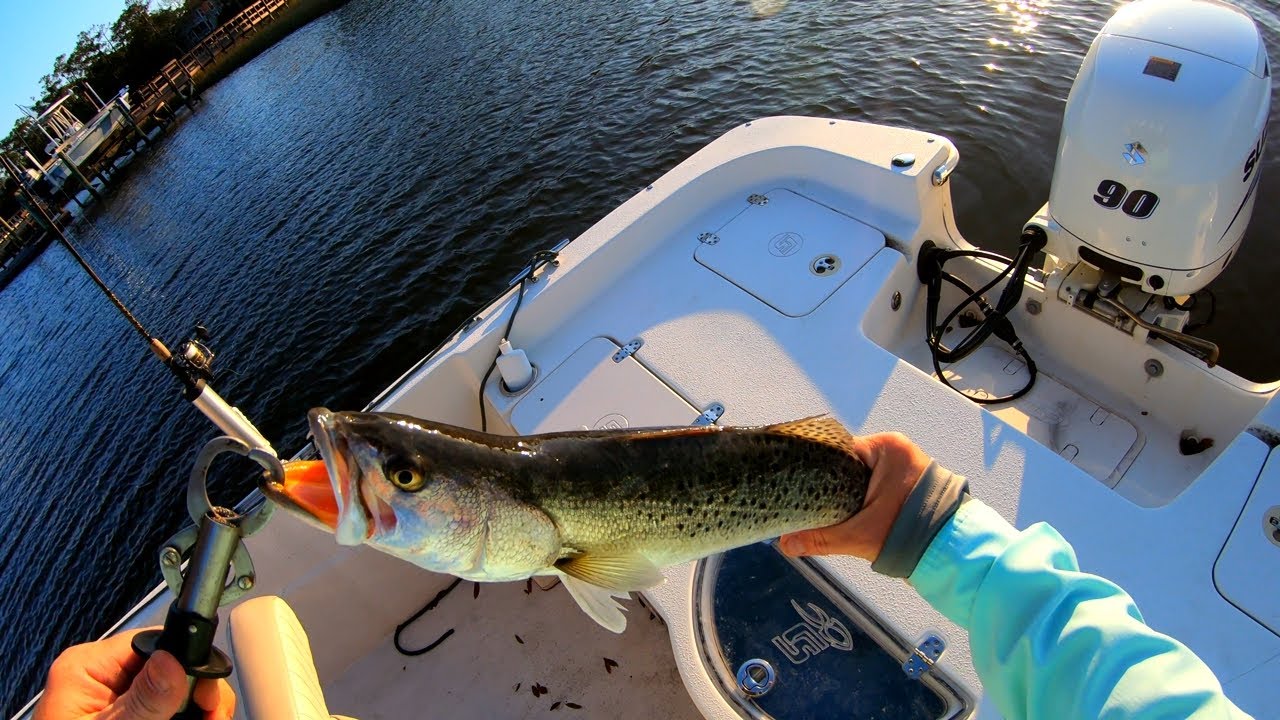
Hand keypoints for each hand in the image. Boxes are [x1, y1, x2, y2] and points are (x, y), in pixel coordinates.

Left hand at [34, 628, 234, 719]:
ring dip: (197, 708)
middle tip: (211, 718)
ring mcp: (116, 695)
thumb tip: (172, 660)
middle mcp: (102, 675)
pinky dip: (185, 716)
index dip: (189, 665)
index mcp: (88, 667)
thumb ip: (142, 700)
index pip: (155, 642)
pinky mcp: (127, 712)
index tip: (206, 697)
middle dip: (198, 693)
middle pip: (172, 665)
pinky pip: (167, 706)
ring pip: (176, 688)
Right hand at [780, 432, 931, 560]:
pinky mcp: (911, 481)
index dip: (818, 469)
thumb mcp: (860, 535)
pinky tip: (849, 510)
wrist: (951, 552)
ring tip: (828, 507)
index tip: (800, 484)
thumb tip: (785, 545)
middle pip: (850, 463)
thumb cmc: (910, 535)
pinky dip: (864, 495)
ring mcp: (906, 463)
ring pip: (863, 474)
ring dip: (848, 490)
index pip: (840, 451)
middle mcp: (898, 449)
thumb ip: (821, 538)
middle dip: (833, 483)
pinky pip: (877, 482)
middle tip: (812, 500)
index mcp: (887, 448)